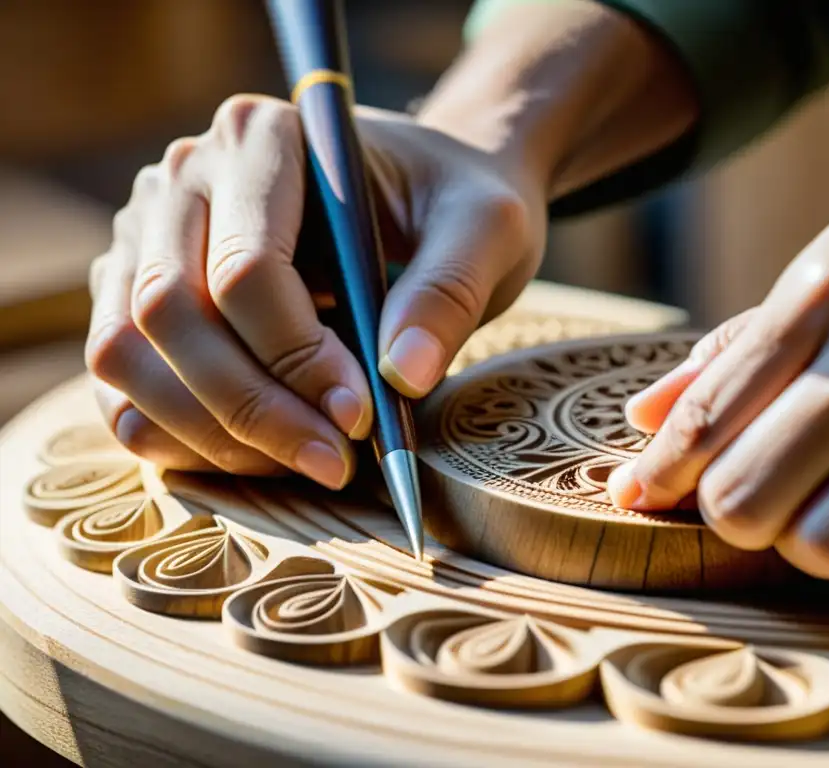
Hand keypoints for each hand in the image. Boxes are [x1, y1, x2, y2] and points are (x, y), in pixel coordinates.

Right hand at [86, 95, 545, 486]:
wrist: (425, 200)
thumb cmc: (450, 206)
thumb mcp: (487, 229)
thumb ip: (448, 291)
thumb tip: (399, 379)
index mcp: (261, 138)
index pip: (246, 267)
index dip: (298, 357)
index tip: (362, 417)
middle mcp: (182, 179)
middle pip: (172, 314)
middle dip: (253, 409)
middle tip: (335, 464)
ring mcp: (146, 238)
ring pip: (128, 354)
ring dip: (211, 432)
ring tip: (307, 462)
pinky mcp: (137, 297)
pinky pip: (122, 383)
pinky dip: (178, 436)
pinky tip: (259, 458)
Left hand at [609, 159, 828, 601]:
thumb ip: (736, 348)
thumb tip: (644, 420)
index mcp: (828, 294)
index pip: (709, 415)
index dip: (660, 472)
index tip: (638, 495)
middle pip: (751, 494)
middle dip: (728, 515)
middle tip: (745, 502)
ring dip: (804, 547)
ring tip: (816, 517)